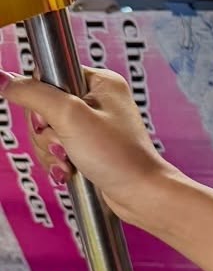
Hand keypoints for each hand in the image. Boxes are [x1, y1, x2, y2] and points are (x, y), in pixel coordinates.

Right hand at [0, 67, 178, 228]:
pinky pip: (56, 148)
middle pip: (42, 106)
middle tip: (64, 145)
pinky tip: (70, 170)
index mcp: (99, 82)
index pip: (48, 75)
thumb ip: (32, 94)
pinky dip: (57, 161)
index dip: (39, 100)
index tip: (49, 120)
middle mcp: (96, 100)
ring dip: (51, 151)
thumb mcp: (69, 117)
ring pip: (46, 131)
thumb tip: (3, 78)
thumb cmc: (119, 157)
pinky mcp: (88, 147)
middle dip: (46, 133)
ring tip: (69, 161)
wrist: (141, 196)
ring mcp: (92, 125)